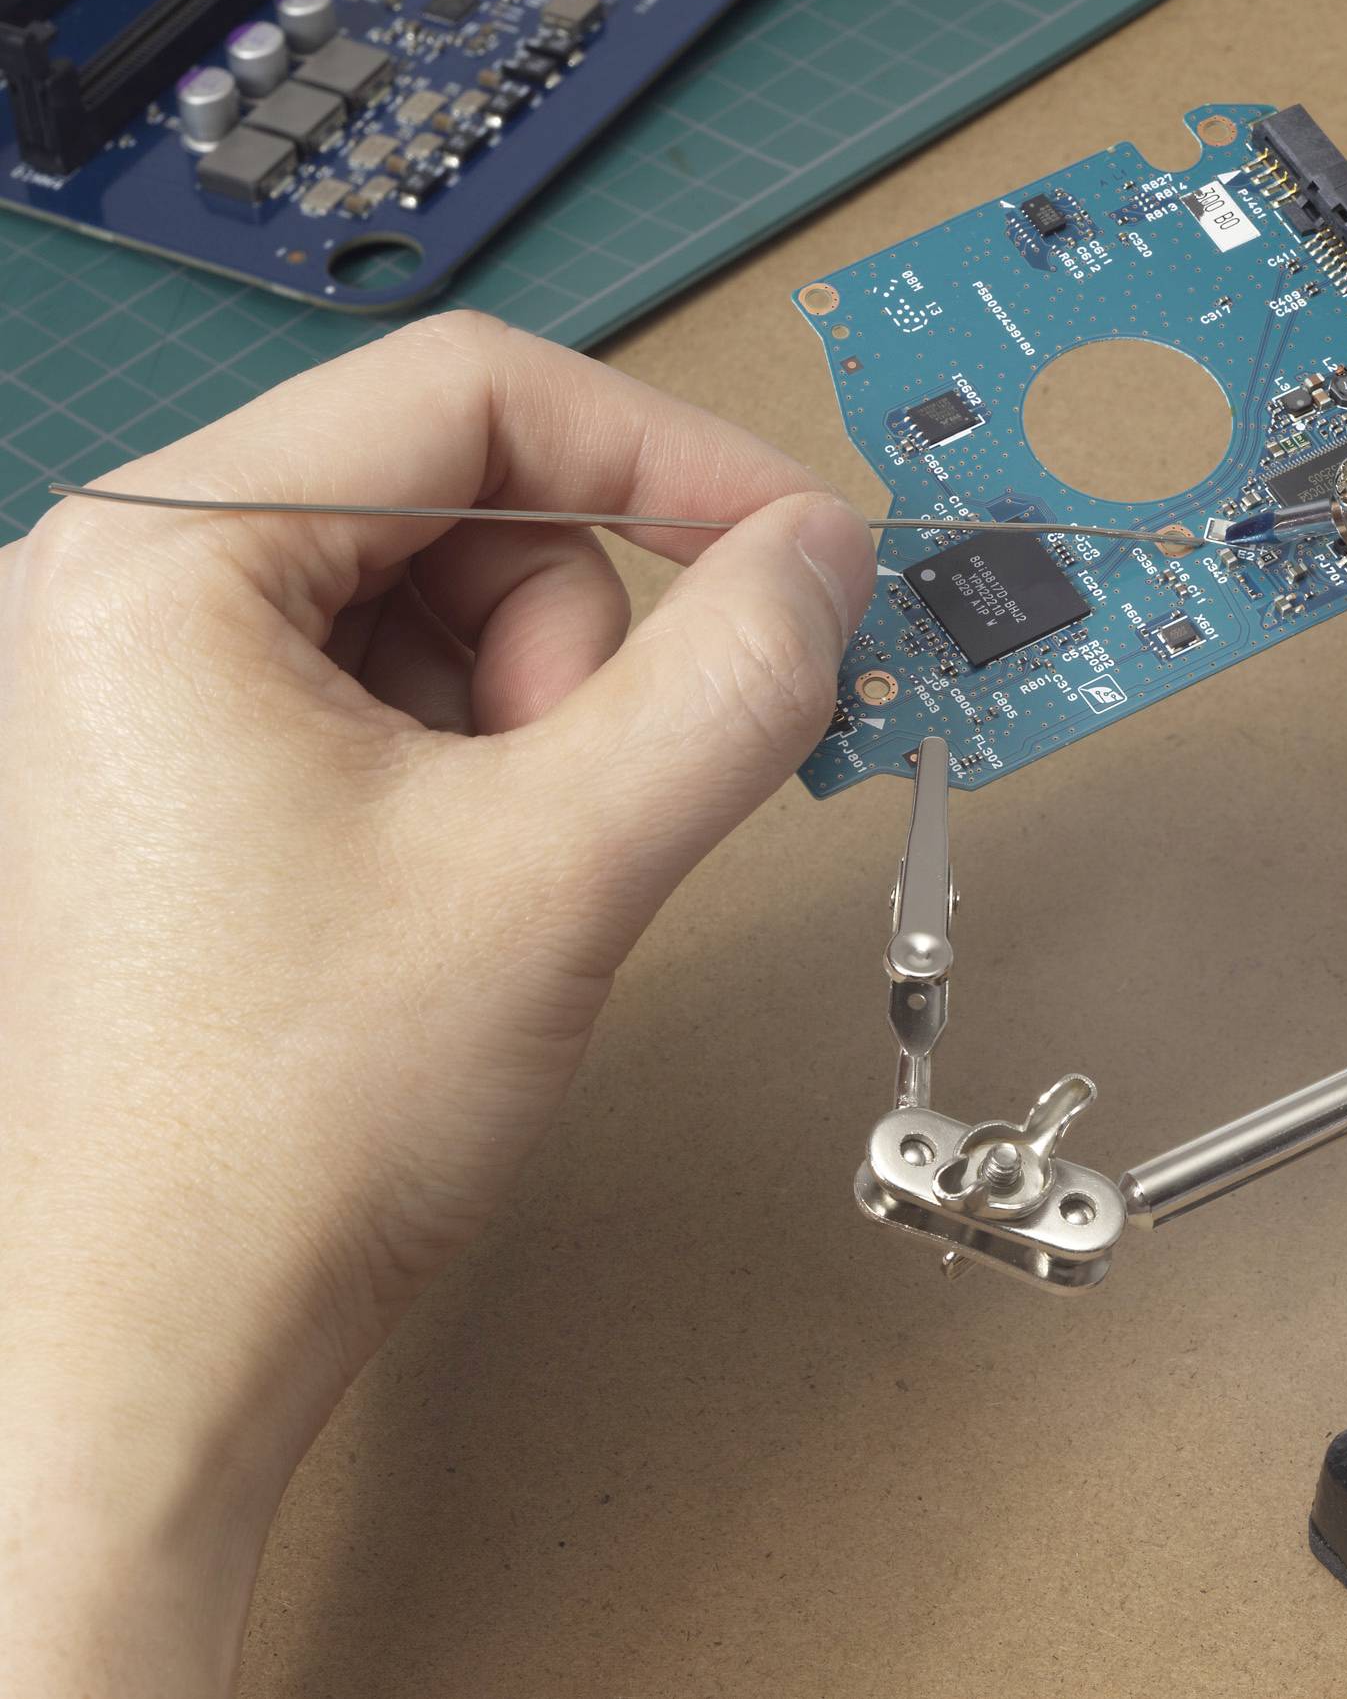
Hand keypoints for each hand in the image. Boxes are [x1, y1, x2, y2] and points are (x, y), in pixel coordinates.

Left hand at [0, 313, 871, 1693]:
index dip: (671, 454)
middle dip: (574, 646)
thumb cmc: (286, 1121)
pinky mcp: (188, 770)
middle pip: (462, 500)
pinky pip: (400, 694)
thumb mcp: (570, 861)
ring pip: (444, 603)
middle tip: (582, 804)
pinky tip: (466, 894)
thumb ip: (734, 674)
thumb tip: (826, 551)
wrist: (156, 1346)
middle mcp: (127, 592)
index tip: (798, 546)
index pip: (474, 393)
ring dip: (534, 724)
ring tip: (506, 876)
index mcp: (163, 555)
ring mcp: (150, 686)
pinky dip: (484, 771)